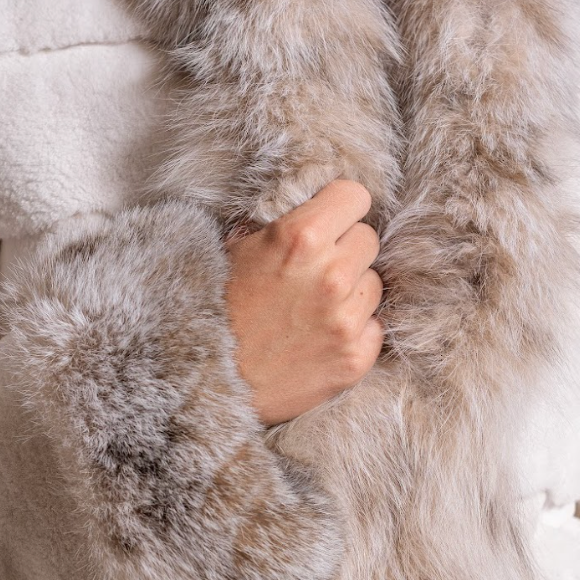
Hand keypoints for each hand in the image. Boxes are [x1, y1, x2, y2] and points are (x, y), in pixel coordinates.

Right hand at [224, 180, 383, 425]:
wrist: (205, 381)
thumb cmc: (215, 311)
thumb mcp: (236, 250)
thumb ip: (283, 226)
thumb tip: (314, 208)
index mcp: (301, 238)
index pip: (355, 197)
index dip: (340, 209)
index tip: (331, 221)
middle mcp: (331, 275)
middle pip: (368, 240)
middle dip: (345, 250)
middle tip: (314, 271)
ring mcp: (346, 320)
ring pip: (373, 284)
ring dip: (351, 292)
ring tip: (312, 308)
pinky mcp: (355, 359)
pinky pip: (374, 327)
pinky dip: (354, 331)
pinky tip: (320, 337)